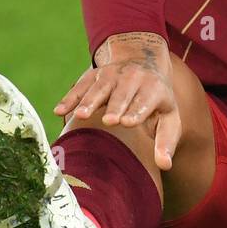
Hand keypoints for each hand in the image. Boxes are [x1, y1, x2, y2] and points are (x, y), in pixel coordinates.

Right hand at [54, 32, 180, 170]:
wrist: (142, 62)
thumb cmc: (156, 100)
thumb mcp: (168, 116)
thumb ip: (166, 141)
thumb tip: (165, 165)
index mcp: (154, 89)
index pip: (146, 100)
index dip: (137, 110)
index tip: (128, 122)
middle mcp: (133, 78)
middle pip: (123, 94)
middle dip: (115, 106)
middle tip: (109, 121)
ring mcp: (112, 75)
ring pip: (100, 88)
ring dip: (90, 100)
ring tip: (80, 115)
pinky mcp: (94, 75)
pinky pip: (80, 86)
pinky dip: (70, 98)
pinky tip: (59, 110)